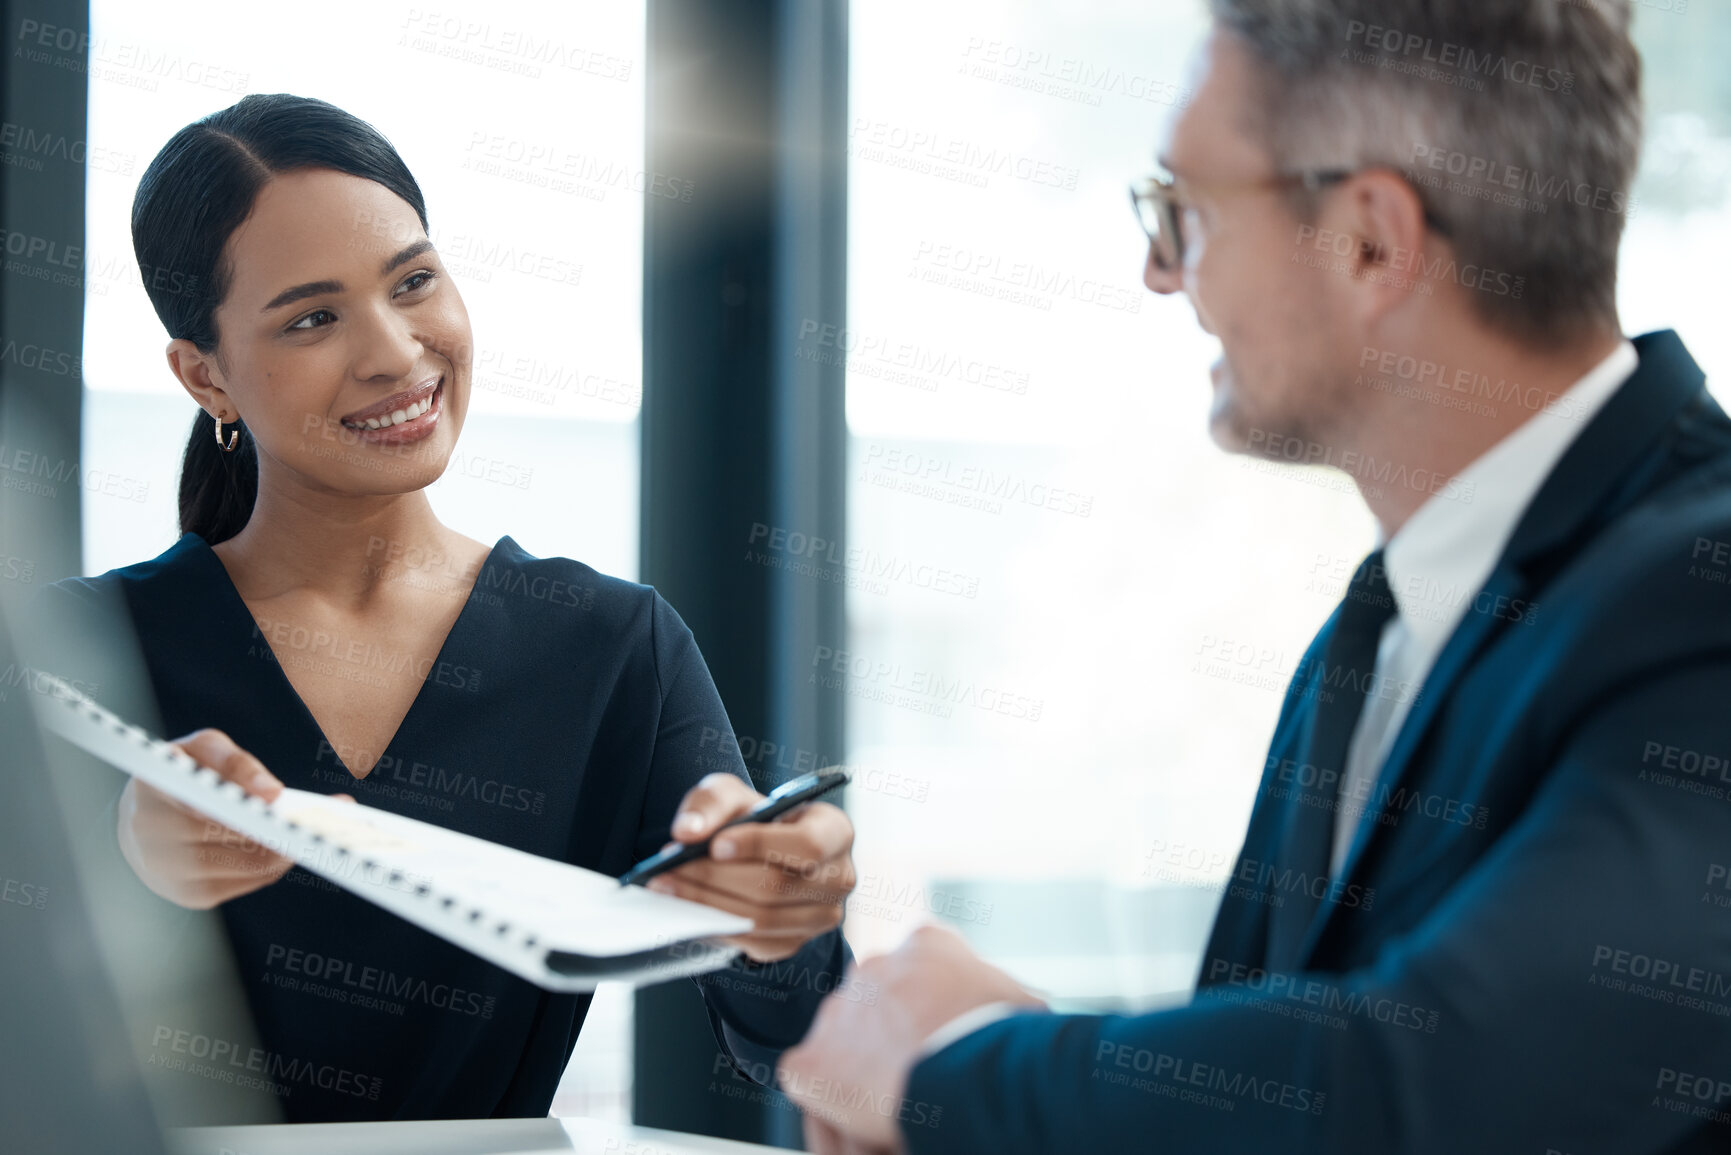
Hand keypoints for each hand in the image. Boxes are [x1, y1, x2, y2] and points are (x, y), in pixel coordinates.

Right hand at [117, 728, 347, 908]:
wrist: (139, 815)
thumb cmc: (180, 774)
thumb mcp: (202, 749)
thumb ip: (236, 763)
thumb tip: (272, 793)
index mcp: (152, 796)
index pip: (211, 811)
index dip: (256, 815)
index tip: (294, 809)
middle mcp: (152, 842)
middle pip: (236, 847)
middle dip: (283, 835)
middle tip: (324, 825)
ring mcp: (168, 876)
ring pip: (247, 869)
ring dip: (285, 852)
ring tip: (316, 834)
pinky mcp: (189, 897)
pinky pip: (246, 883)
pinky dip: (272, 866)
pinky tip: (287, 847)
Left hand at [647, 772, 854, 962]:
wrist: (762, 857)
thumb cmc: (754, 820)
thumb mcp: (733, 796)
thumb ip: (709, 802)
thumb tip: (686, 832)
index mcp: (836, 831)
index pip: (807, 844)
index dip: (761, 845)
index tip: (714, 845)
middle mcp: (839, 877)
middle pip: (777, 886)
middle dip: (716, 878)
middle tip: (668, 869)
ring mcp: (821, 917)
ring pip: (761, 919)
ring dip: (707, 905)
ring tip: (667, 887)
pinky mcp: (795, 943)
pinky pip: (752, 943)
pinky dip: (714, 926)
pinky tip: (685, 909)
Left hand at [778, 924, 1044, 1152]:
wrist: (963, 1070)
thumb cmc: (1002, 1039)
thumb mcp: (1019, 1002)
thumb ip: (997, 996)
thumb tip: (1016, 1011)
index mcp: (926, 944)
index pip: (921, 969)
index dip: (934, 1007)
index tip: (945, 1034)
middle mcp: (872, 967)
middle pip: (878, 1005)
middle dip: (894, 1037)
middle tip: (919, 1073)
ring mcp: (836, 1014)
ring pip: (844, 1043)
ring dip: (862, 1070)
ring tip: (894, 1104)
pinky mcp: (808, 1063)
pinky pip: (811, 1084)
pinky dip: (831, 1107)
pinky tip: (862, 1123)